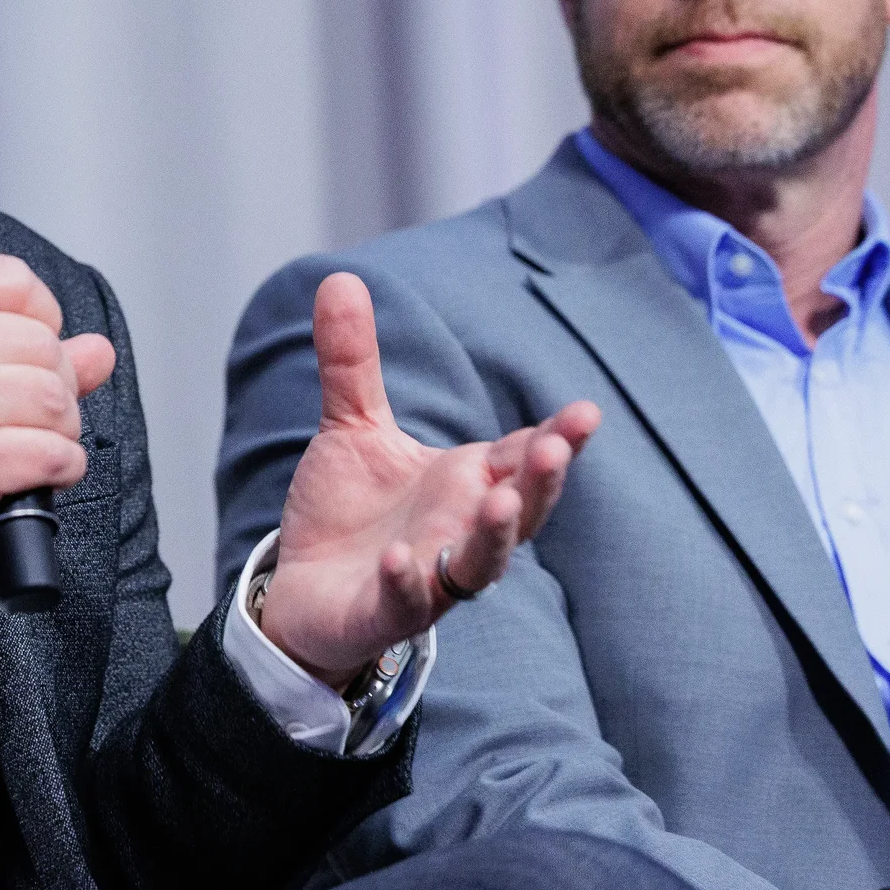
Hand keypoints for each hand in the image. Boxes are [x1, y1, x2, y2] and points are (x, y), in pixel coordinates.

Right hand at [0, 254, 116, 573]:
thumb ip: (8, 346)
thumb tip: (97, 350)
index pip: (9, 278)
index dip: (41, 313)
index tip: (35, 344)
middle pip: (44, 347)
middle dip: (56, 386)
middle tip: (27, 414)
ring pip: (56, 401)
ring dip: (60, 431)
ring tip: (27, 444)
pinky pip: (54, 453)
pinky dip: (62, 468)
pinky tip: (35, 473)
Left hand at [259, 272, 598, 687]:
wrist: (304, 591)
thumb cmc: (350, 513)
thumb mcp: (352, 427)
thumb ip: (353, 361)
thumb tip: (339, 276)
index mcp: (466, 482)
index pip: (522, 456)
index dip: (555, 439)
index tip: (585, 412)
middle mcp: (460, 530)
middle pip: (520, 510)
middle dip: (542, 482)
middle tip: (556, 450)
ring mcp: (431, 578)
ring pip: (480, 565)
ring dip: (494, 536)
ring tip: (499, 500)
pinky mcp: (387, 614)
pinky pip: (408, 604)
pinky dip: (409, 584)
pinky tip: (401, 561)